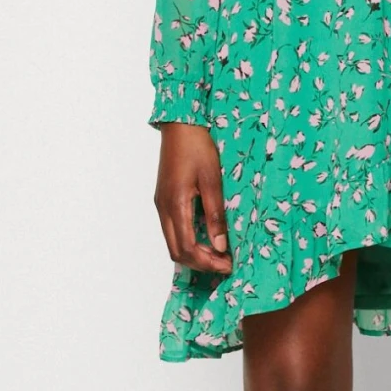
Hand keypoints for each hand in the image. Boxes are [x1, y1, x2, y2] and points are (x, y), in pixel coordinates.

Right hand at [154, 122, 232, 274]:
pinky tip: (206, 238)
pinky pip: (172, 230)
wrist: (180, 125)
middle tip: (225, 263)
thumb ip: (216, 214)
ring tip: (218, 253)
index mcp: (175, 205)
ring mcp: (161, 205)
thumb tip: (220, 246)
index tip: (228, 264)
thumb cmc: (198, 147)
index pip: (187, 248)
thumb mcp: (213, 180)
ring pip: (173, 243)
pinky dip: (189, 241)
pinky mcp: (163, 200)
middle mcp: (163, 208)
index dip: (208, 262)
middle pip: (177, 251)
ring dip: (194, 254)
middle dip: (200, 263)